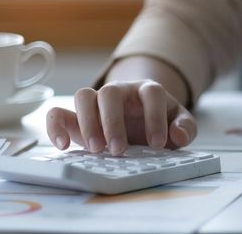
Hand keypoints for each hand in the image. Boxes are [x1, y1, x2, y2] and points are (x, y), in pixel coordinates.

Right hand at [46, 80, 197, 154]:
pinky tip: (63, 146)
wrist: (140, 118)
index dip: (155, 116)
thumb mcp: (178, 123)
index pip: (151, 93)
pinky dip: (56, 127)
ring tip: (96, 150)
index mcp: (147, 91)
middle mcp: (120, 91)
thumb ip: (185, 128)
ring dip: (87, 122)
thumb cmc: (160, 121)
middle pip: (110, 92)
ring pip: (84, 96)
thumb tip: (178, 135)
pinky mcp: (76, 116)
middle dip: (113, 122)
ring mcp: (96, 101)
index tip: (157, 144)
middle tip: (118, 150)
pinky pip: (58, 112)